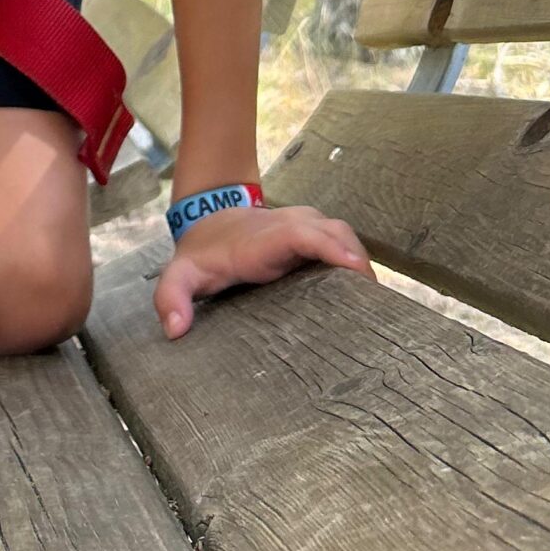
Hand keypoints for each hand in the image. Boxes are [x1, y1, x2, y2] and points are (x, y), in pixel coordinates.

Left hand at [153, 199, 371, 338]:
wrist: (209, 220)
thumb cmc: (201, 255)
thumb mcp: (179, 274)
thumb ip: (171, 298)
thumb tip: (175, 330)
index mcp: (262, 239)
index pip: (301, 234)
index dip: (329, 247)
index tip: (354, 268)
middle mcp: (289, 226)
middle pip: (333, 232)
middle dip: (356, 260)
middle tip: (377, 302)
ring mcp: (305, 227)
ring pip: (342, 235)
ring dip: (360, 261)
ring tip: (378, 303)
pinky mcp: (314, 235)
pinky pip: (342, 242)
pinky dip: (356, 261)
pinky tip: (367, 293)